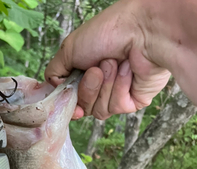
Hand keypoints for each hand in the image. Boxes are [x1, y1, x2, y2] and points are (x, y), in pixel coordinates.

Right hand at [45, 0, 170, 119]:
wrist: (142, 30)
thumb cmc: (109, 31)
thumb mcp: (69, 48)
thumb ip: (54, 72)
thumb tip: (54, 89)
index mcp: (86, 73)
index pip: (73, 101)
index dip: (71, 104)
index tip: (69, 100)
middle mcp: (102, 85)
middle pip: (84, 108)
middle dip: (88, 88)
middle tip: (96, 68)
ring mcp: (118, 94)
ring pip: (100, 110)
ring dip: (105, 85)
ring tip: (115, 64)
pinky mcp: (134, 101)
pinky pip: (117, 107)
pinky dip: (119, 88)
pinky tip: (128, 71)